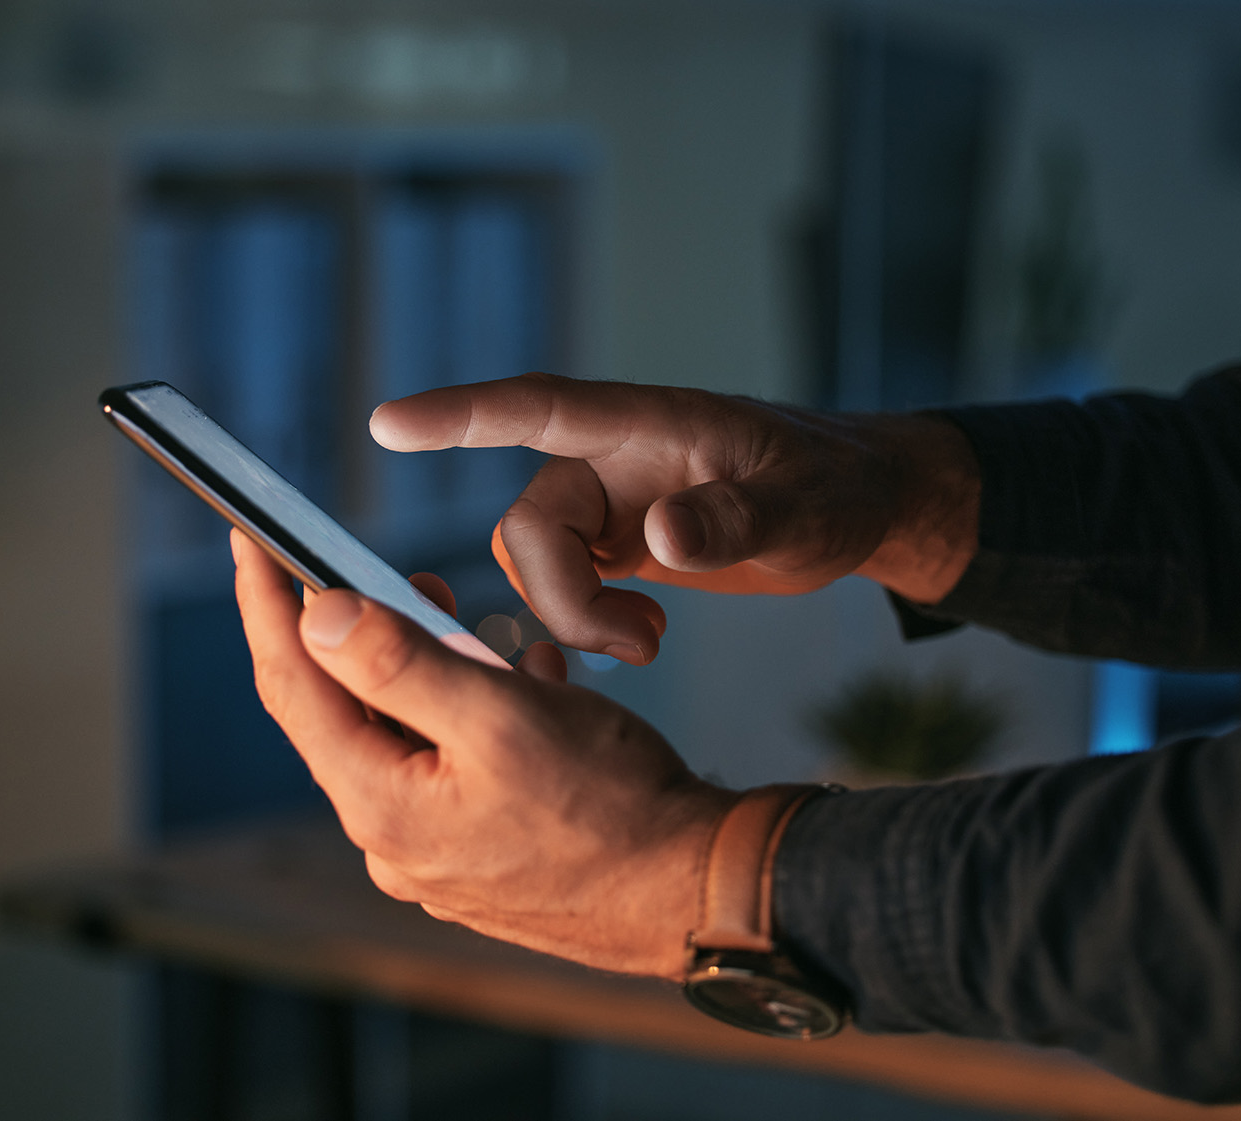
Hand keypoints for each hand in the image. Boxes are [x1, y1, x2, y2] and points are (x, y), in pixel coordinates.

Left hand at [232, 529, 735, 977]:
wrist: (695, 891)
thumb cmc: (614, 808)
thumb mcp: (502, 717)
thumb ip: (402, 663)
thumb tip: (316, 614)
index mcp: (382, 806)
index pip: (294, 686)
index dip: (266, 604)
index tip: (250, 539)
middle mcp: (394, 841)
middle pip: (345, 712)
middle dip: (366, 635)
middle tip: (398, 575)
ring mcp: (434, 856)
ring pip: (406, 735)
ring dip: (434, 671)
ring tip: (476, 627)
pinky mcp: (476, 857)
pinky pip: (449, 767)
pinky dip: (475, 715)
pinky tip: (531, 689)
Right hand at [370, 373, 978, 663]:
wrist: (855, 508)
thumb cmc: (834, 486)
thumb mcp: (802, 506)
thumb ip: (734, 519)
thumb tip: (658, 539)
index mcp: (644, 425)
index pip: (537, 407)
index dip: (459, 415)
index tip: (385, 424)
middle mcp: (609, 461)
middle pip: (530, 524)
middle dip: (563, 597)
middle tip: (639, 646)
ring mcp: (607, 506)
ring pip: (535, 564)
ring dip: (575, 618)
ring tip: (650, 644)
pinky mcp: (613, 548)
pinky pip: (559, 587)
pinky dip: (583, 626)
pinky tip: (641, 641)